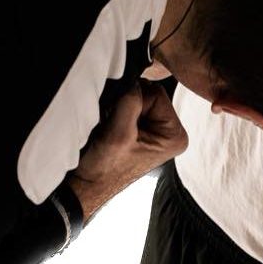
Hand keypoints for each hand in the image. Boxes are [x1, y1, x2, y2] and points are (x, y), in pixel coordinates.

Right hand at [68, 81, 187, 220]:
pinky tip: (111, 128)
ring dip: (119, 107)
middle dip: (127, 103)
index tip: (120, 121)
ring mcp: (156, 131)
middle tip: (114, 125)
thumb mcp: (119, 133)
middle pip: (149, 94)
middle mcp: (170, 132)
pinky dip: (116, 112)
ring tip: (111, 128)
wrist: (88, 184)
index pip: (157, 93)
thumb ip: (130, 102)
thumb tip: (132, 78)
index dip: (134, 100)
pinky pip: (130, 107)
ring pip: (137, 98)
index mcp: (175, 135)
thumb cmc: (105, 168)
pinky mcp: (142, 130)